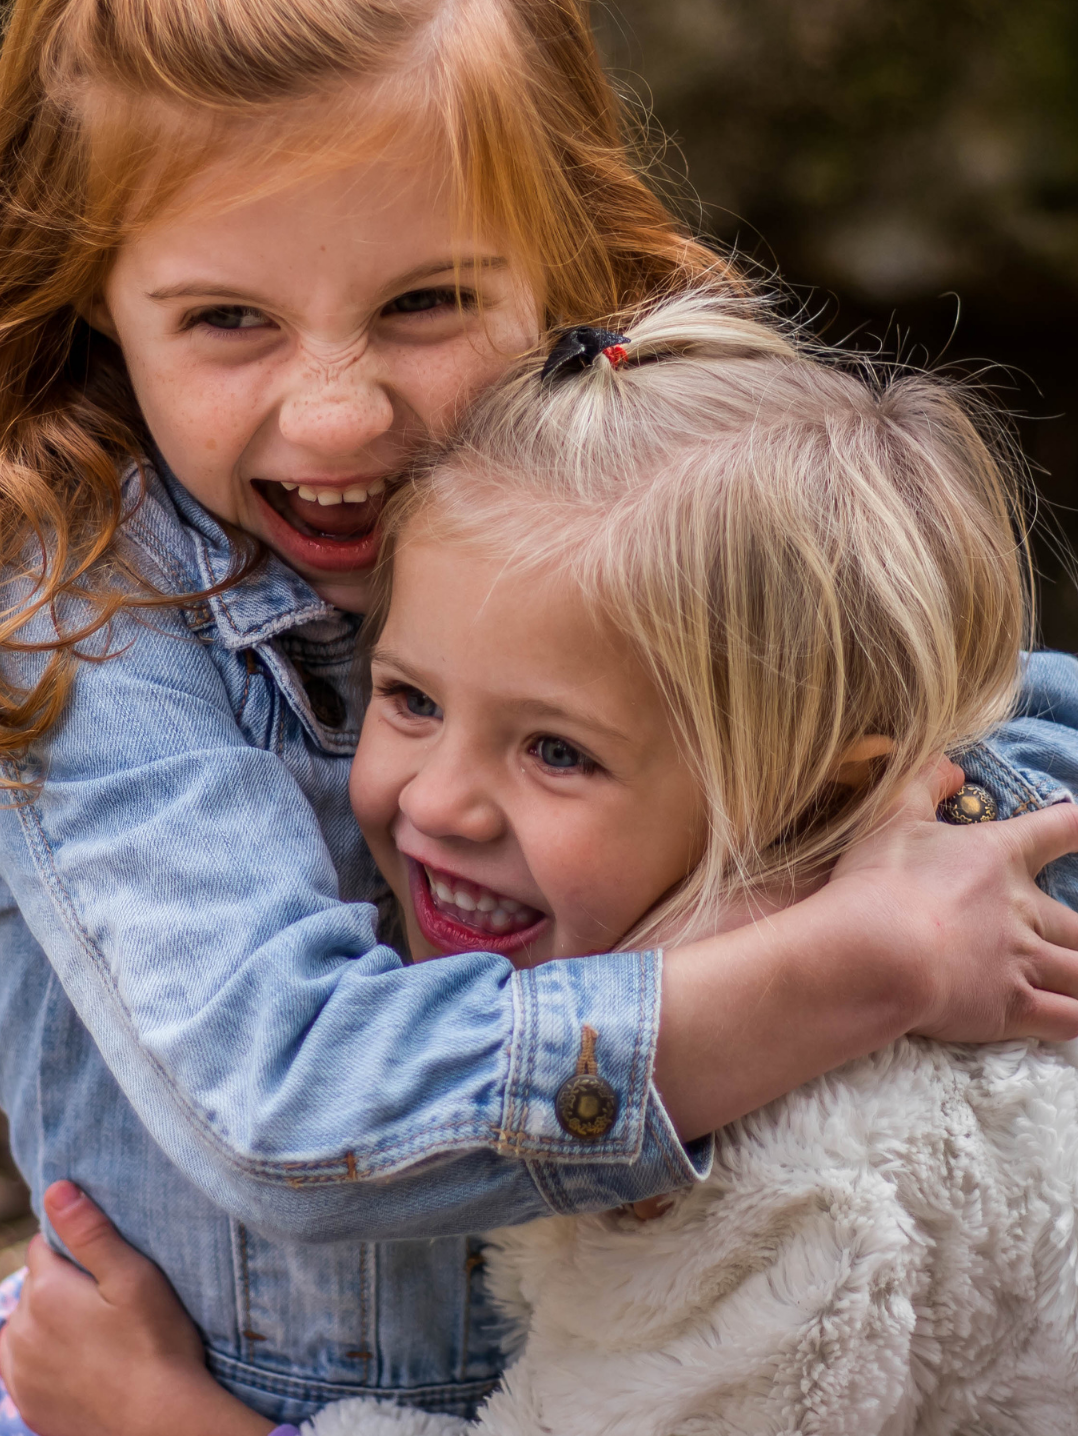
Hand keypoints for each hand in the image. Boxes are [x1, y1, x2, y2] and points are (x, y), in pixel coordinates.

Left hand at [0, 1181, 272, 1435]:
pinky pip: (24, 1364)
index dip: (78, 1249)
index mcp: (45, 1291)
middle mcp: (19, 1330)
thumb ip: (90, 1231)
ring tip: (99, 1336)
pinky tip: (82, 1363)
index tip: (108, 1268)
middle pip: (36, 1286)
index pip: (46, 1246)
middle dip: (64, 1286)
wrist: (159, 1423)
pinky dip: (45, 1358)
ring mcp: (18, 1371)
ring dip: (51, 1322)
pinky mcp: (25, 1402)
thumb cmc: (155, 1343)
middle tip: (110, 1304)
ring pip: (26, 1325)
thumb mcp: (133, 1276)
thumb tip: (55, 1189)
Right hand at [830, 757, 1077, 1043]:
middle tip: (1072, 935)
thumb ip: (923, 783)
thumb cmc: (881, 881)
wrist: (876, 950)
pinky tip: (1074, 1022)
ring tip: (1075, 979)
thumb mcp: (892, 817)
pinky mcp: (1012, 1007)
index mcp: (999, 855)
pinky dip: (1076, 1019)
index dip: (1077, 828)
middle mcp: (1022, 908)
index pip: (1061, 830)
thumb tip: (949, 764)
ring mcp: (1022, 960)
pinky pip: (1068, 1020)